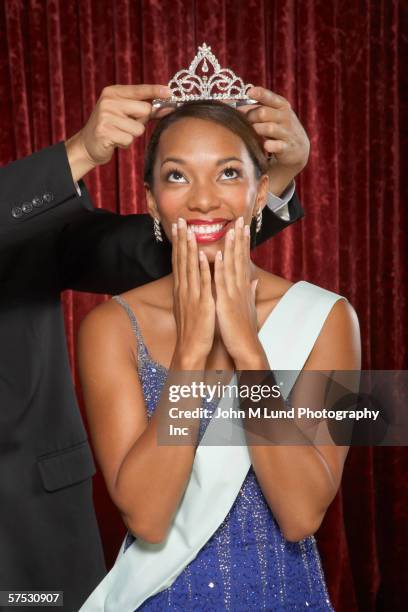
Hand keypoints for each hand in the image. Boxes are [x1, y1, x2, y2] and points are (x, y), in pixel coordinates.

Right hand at [66, 84, 170, 181]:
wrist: (87, 144)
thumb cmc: (111, 127)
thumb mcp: (126, 113)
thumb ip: (146, 110)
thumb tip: (169, 108)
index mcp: (113, 93)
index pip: (139, 90)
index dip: (155, 90)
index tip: (169, 91)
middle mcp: (109, 101)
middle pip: (145, 109)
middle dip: (141, 121)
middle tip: (127, 124)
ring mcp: (106, 116)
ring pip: (139, 128)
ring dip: (132, 135)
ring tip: (119, 133)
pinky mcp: (105, 131)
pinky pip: (129, 139)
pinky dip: (125, 143)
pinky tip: (115, 141)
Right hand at [171, 218, 215, 369]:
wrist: (191, 349)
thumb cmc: (194, 329)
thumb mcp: (192, 305)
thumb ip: (195, 290)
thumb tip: (196, 278)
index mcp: (183, 289)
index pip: (180, 261)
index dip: (179, 243)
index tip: (179, 226)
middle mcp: (184, 290)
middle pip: (181, 260)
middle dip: (181, 239)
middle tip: (180, 220)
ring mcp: (192, 296)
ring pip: (189, 267)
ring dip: (189, 248)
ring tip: (189, 230)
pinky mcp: (202, 304)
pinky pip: (201, 284)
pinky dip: (200, 269)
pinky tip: (200, 256)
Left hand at [214, 217, 268, 369]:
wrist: (246, 346)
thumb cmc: (245, 329)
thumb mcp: (248, 307)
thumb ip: (250, 292)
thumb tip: (254, 281)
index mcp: (243, 287)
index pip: (244, 260)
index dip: (243, 243)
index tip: (243, 228)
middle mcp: (241, 287)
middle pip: (241, 258)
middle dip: (240, 238)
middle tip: (240, 219)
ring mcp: (234, 293)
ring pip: (233, 266)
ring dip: (232, 247)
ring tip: (231, 229)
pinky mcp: (227, 302)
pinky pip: (222, 281)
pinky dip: (220, 267)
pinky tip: (218, 254)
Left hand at [241, 87, 309, 195]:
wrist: (298, 148)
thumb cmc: (278, 128)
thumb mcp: (272, 114)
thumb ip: (254, 107)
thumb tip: (227, 102)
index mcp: (281, 105)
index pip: (270, 97)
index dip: (260, 94)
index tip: (249, 92)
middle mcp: (285, 117)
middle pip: (263, 113)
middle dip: (250, 117)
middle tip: (244, 122)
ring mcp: (287, 132)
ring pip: (268, 128)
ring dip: (257, 130)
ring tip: (252, 133)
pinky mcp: (287, 148)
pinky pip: (277, 145)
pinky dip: (271, 145)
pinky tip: (265, 146)